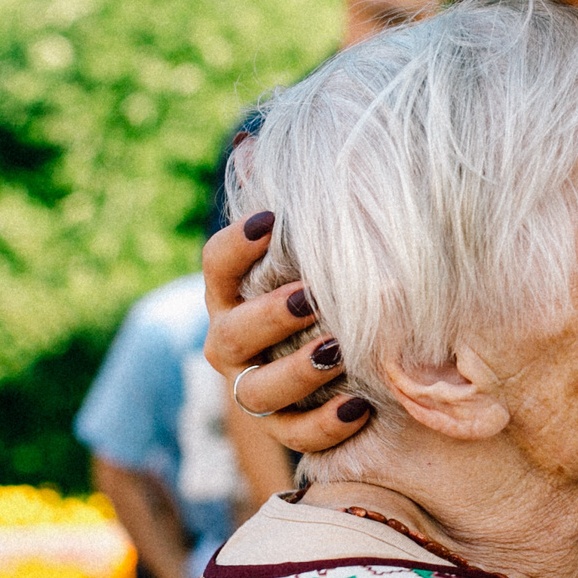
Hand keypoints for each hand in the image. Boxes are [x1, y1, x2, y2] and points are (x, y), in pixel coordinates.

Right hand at [202, 211, 376, 453]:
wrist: (361, 359)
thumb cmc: (334, 284)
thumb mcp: (321, 245)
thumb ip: (296, 203)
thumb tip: (248, 141)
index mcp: (234, 295)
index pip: (217, 267)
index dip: (236, 245)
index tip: (271, 220)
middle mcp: (234, 345)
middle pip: (230, 335)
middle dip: (269, 316)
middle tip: (310, 296)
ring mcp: (258, 391)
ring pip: (259, 391)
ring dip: (297, 371)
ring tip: (338, 351)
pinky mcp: (290, 431)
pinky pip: (298, 437)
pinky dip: (327, 423)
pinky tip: (360, 406)